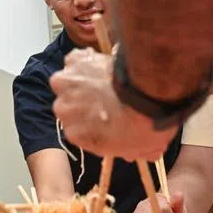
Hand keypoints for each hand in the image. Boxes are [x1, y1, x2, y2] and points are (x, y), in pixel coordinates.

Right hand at [50, 48, 175, 159]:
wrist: (148, 94)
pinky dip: (87, 60)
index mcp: (75, 134)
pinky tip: (103, 63)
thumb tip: (131, 152)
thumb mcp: (136, 150)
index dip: (91, 121)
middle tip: (106, 96)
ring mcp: (66, 84)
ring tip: (103, 78)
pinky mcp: (74, 61)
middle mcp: (63, 110)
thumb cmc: (143, 127)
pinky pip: (77, 60)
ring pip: (70, 80)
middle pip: (69, 104)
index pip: (77, 128)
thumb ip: (125, 151)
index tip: (105, 115)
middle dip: (84, 100)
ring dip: (82, 79)